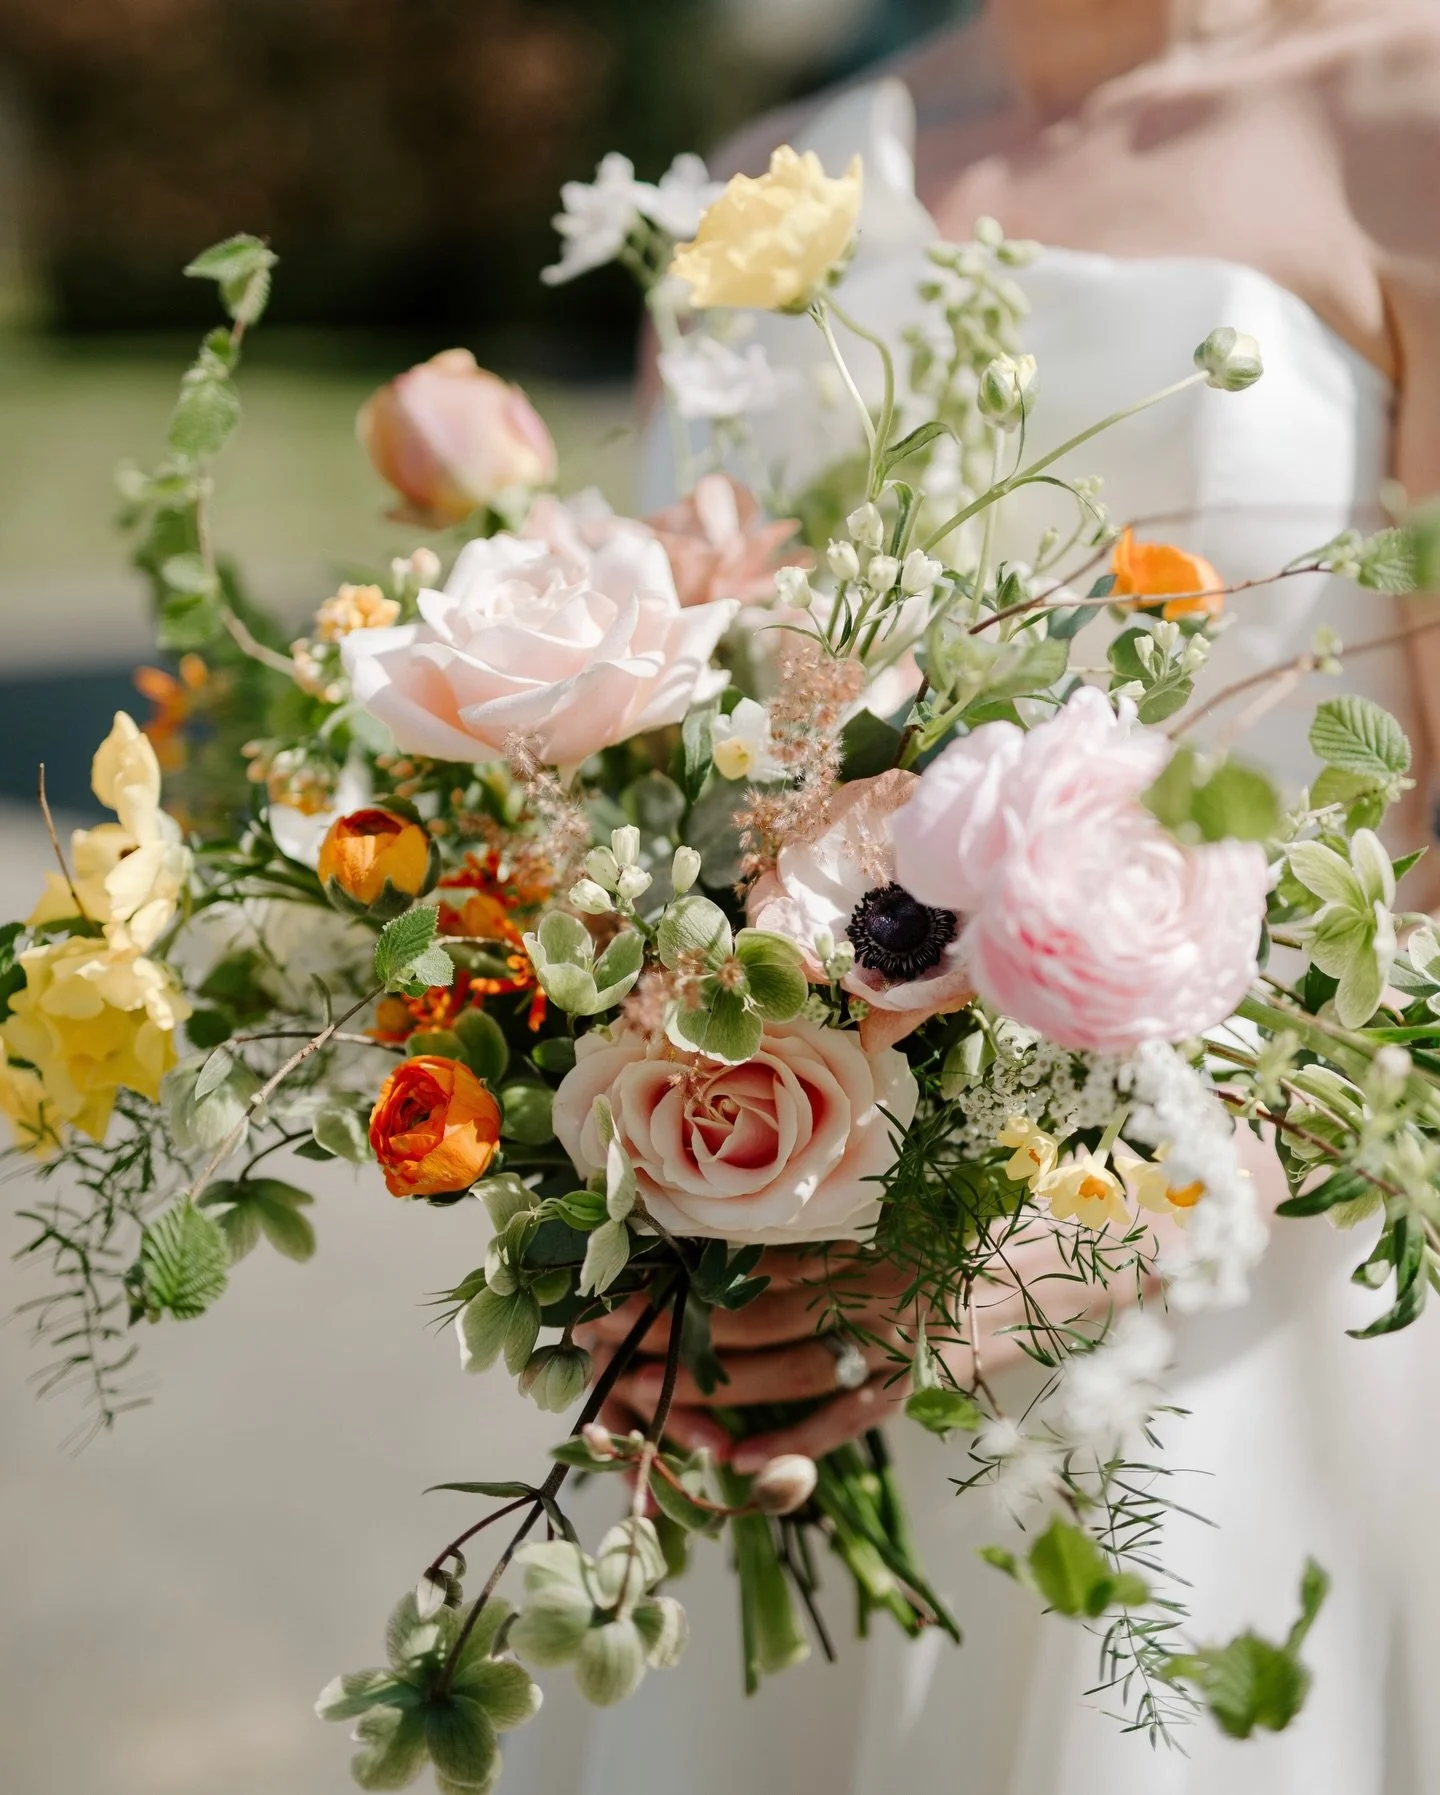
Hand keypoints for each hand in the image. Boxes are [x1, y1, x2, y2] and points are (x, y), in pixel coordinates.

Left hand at [576, 1231, 1134, 1471]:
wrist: (1055, 1259)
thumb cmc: (957, 1218)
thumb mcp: (882, 1205)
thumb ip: (811, 1232)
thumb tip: (718, 1248)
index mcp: (857, 1234)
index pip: (747, 1268)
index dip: (673, 1289)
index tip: (611, 1297)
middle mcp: (872, 1288)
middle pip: (749, 1322)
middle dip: (666, 1340)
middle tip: (594, 1348)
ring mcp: (896, 1344)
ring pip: (784, 1376)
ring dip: (704, 1390)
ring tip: (638, 1397)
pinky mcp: (915, 1385)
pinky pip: (842, 1421)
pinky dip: (787, 1441)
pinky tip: (733, 1456)